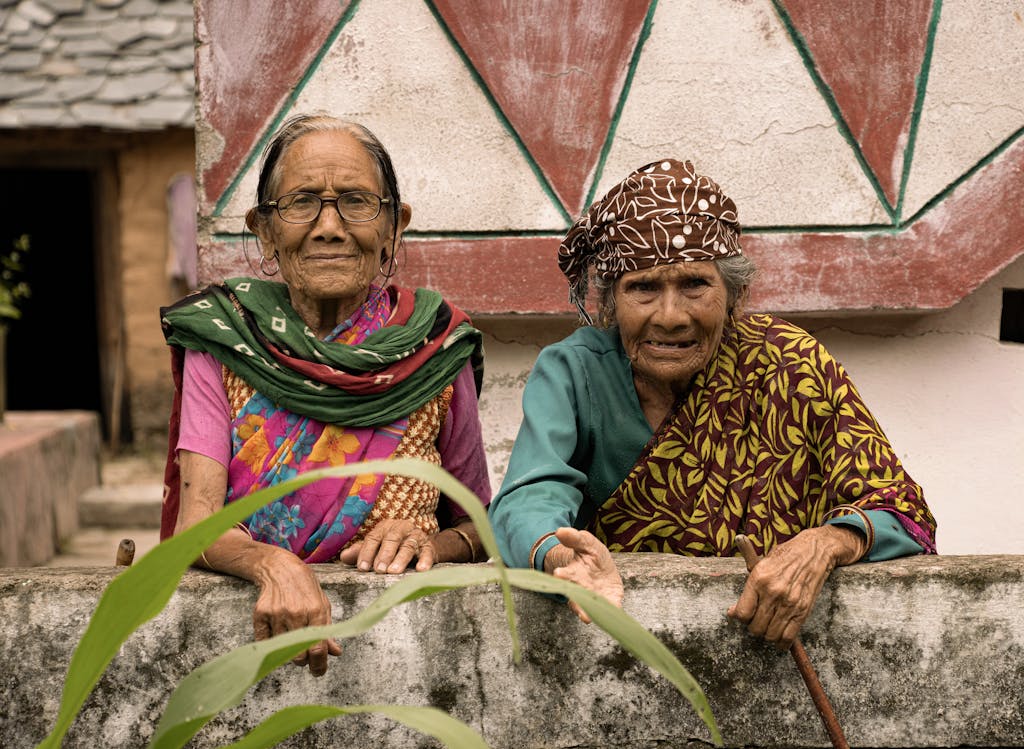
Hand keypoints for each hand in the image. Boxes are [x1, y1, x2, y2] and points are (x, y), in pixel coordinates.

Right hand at [252, 549, 342, 676]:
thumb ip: (328, 630)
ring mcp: (277, 614)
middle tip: (305, 656)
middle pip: (299, 655)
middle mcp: (296, 613)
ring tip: (292, 638)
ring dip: (288, 651)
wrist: (281, 569)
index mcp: (316, 611)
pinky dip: (272, 645)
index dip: (319, 665)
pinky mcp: (260, 614)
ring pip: (282, 651)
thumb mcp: (322, 605)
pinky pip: (265, 643)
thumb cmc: (306, 588)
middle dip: (304, 661)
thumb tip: (336, 652)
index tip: (318, 672)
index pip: (318, 649)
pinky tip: (278, 635)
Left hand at [338, 518, 436, 572]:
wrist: (420, 546)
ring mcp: (416, 535)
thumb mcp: (376, 547)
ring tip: (394, 571)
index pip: (373, 538)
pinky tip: (421, 569)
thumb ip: (361, 551)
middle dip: (384, 555)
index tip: (362, 568)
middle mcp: (400, 528)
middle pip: (391, 539)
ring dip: (401, 558)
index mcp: (385, 527)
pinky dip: (425, 560)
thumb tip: (344, 557)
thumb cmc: (392, 547)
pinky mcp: (429, 545)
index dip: (367, 553)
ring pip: (408, 546)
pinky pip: (427, 552)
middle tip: (379, 570)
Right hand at [543, 527, 624, 623]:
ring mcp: (594, 596)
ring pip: (590, 607)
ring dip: (588, 612)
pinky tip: (615, 611)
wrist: (602, 568)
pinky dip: (612, 610)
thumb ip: (574, 538)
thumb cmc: (590, 554)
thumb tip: (560, 531)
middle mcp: (581, 588)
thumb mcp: (584, 542)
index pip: (565, 575)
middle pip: (575, 596)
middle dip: (575, 600)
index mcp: (572, 572)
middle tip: (574, 603)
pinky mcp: (609, 601)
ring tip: (587, 618)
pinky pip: (610, 608)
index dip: (562, 575)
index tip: (558, 574)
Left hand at [727, 525, 864, 649]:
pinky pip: (789, 637)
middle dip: (752, 627)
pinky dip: (782, 642)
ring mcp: (789, 603)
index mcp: (759, 579)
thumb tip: (732, 612)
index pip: (742, 612)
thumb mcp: (761, 563)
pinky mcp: (803, 610)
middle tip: (754, 620)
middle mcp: (773, 592)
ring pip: (770, 635)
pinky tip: (778, 638)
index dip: (737, 617)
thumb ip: (747, 588)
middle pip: (755, 627)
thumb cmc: (784, 556)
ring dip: (766, 635)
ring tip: (766, 626)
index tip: (737, 615)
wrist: (813, 551)